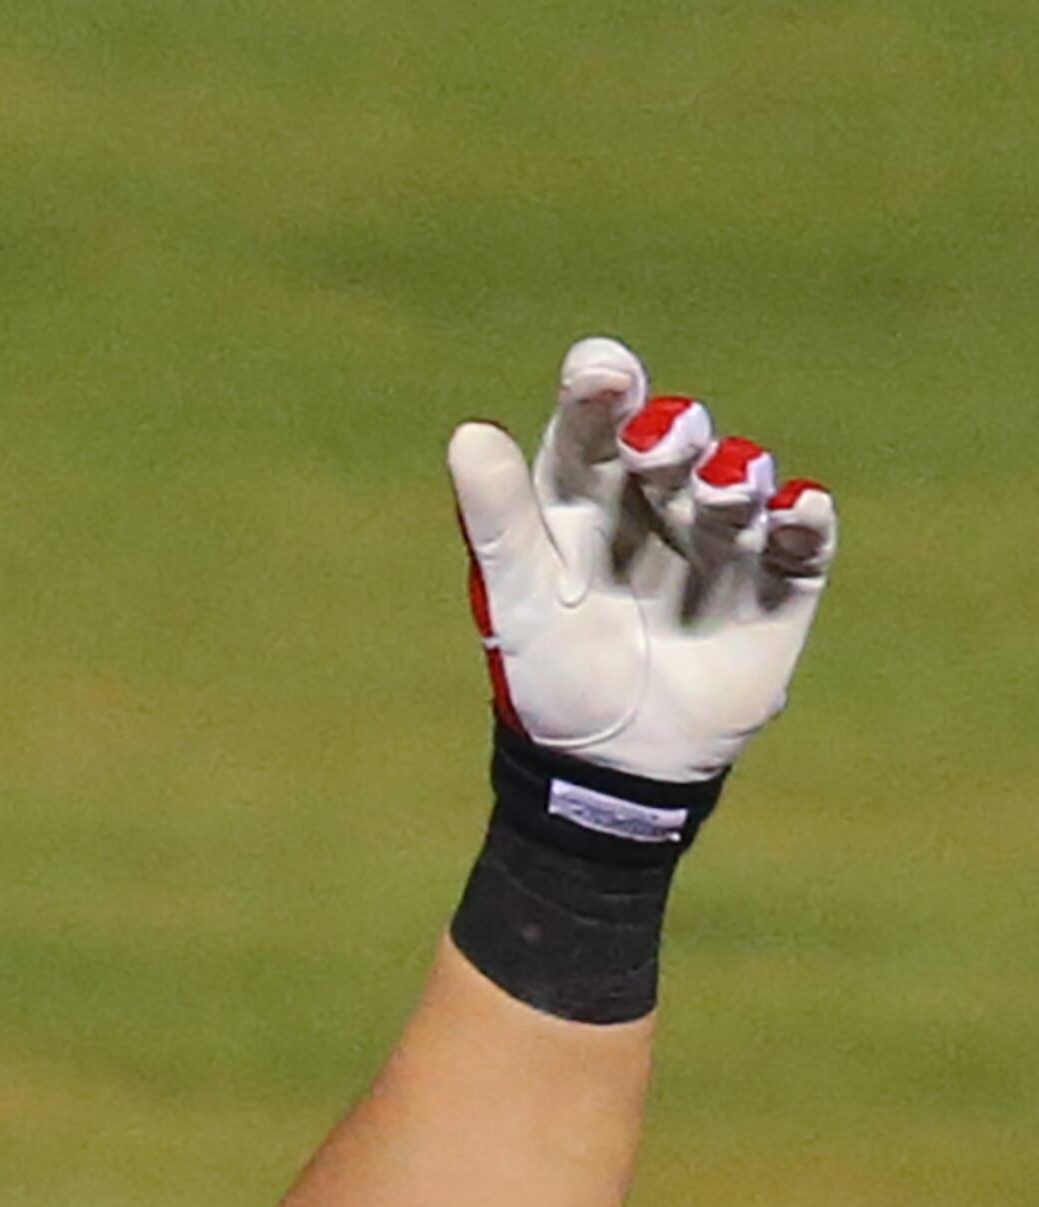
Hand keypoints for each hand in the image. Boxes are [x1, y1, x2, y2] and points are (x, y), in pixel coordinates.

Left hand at [448, 337, 832, 784]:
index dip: (599, 394)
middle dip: (671, 433)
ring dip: (735, 475)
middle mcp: (656, 506)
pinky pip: (801, 541)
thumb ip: (497, 518)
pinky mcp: (778, 583)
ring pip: (738, 485)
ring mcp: (721, 540)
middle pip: (671, 447)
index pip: (592, 430)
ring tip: (727, 481)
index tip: (601, 371)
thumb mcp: (519, 597)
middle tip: (661, 437)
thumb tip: (467, 432)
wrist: (607, 770)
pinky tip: (797, 508)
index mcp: (584, 501)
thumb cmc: (551, 674)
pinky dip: (803, 521)